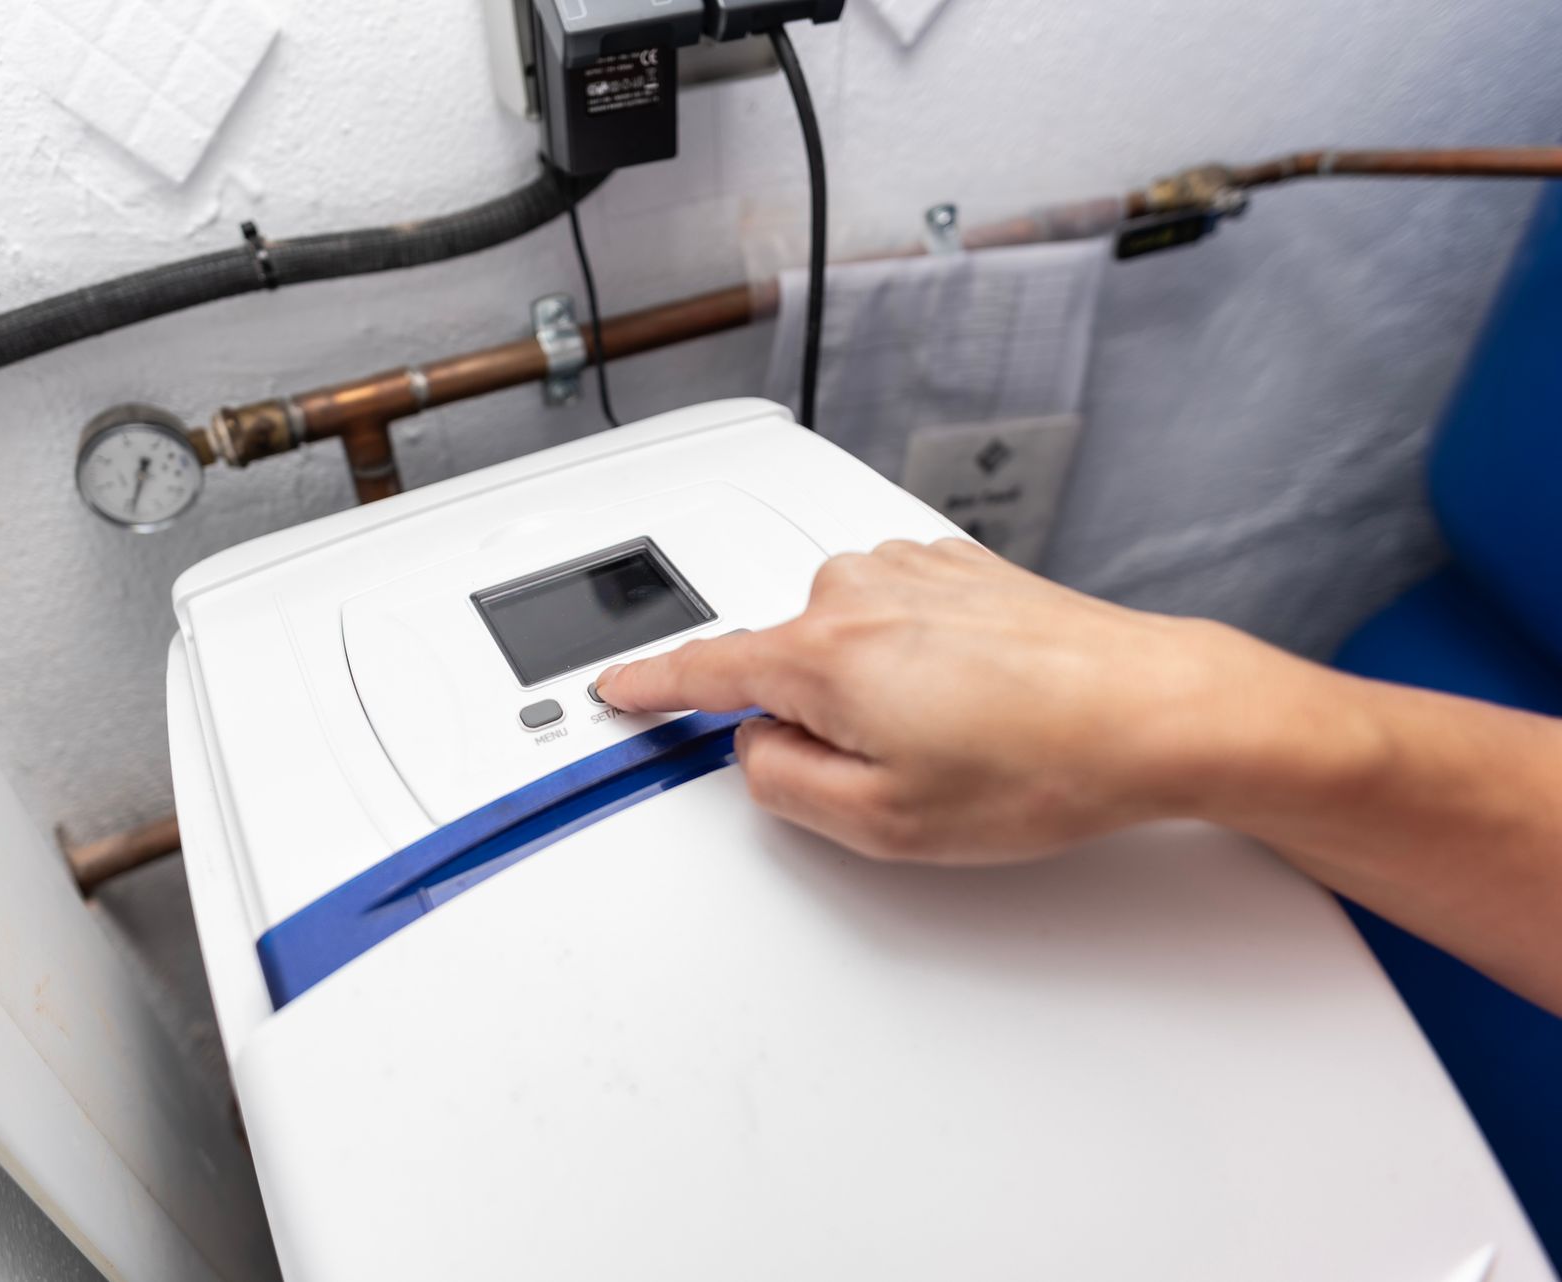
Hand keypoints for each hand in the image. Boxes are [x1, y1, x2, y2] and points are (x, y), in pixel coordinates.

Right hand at [597, 539, 1283, 864]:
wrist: (1158, 710)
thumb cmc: (1043, 762)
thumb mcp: (882, 822)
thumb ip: (781, 785)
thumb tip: (756, 748)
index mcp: (821, 653)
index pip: (703, 671)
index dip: (650, 688)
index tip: (617, 687)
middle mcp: (855, 591)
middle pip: (786, 668)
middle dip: (820, 724)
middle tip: (906, 774)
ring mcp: (911, 570)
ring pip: (845, 646)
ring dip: (878, 694)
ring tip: (963, 740)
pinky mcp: (958, 567)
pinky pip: (898, 623)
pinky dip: (919, 665)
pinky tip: (983, 703)